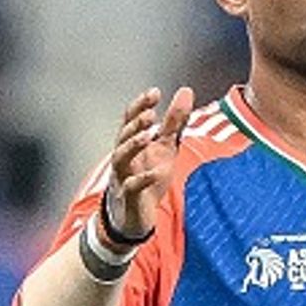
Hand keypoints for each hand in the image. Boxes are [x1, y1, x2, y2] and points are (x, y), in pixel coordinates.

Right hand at [106, 86, 193, 240]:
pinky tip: (157, 172)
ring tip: (148, 135)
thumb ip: (175, 121)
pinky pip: (132, 186)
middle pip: (122, 136)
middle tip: (150, 113)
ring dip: (132, 145)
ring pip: (120, 157)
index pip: (131, 119)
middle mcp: (124, 157)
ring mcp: (123, 176)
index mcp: (132, 143)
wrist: (135, 215)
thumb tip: (185, 90)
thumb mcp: (166, 147)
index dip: (140, 105)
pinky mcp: (129, 197)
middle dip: (135, 124)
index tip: (155, 92)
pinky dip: (143, 179)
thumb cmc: (148, 176)